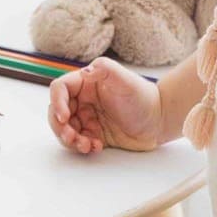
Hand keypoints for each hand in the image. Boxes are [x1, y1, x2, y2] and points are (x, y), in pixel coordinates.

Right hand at [47, 57, 161, 154]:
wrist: (159, 121)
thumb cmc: (144, 98)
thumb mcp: (125, 80)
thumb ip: (105, 69)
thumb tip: (84, 71)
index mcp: (86, 82)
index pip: (60, 89)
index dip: (57, 102)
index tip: (64, 117)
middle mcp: (83, 100)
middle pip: (57, 112)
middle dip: (60, 127)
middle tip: (71, 137)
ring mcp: (87, 118)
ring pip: (65, 130)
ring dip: (70, 140)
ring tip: (86, 145)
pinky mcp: (93, 133)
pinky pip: (78, 141)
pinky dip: (82, 146)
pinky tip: (96, 147)